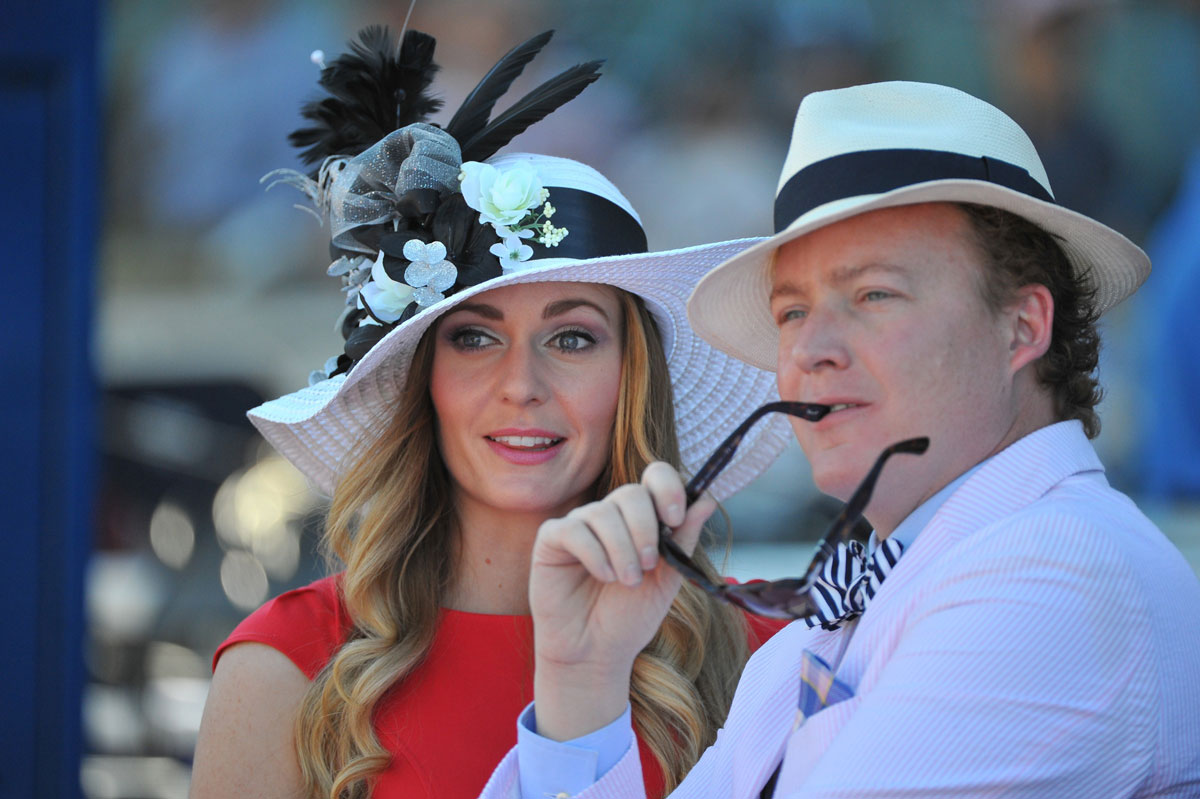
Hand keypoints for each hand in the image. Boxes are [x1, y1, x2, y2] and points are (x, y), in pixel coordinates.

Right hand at [529, 461, 715, 739]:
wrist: (596, 651)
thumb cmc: (630, 616)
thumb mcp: (667, 579)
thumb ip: (684, 539)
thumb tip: (708, 499)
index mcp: (641, 518)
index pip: (655, 477)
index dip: (667, 488)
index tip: (675, 519)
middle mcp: (610, 514)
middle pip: (631, 493)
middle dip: (645, 529)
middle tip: (650, 565)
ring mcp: (580, 524)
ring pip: (603, 513)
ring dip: (622, 550)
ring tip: (627, 582)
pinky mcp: (551, 539)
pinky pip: (574, 530)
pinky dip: (594, 554)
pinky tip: (603, 576)